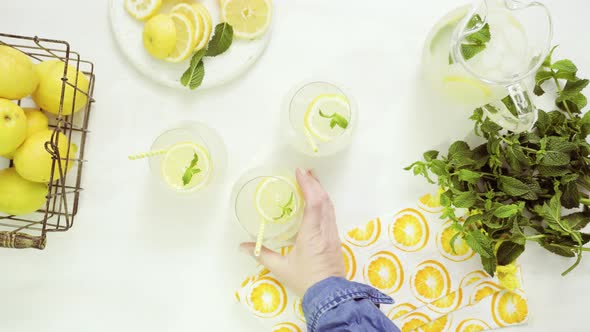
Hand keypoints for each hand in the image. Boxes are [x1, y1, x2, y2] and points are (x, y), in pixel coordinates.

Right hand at [240, 169, 345, 296]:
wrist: (330, 296)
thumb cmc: (305, 280)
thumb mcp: (281, 268)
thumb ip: (262, 255)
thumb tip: (244, 246)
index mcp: (311, 234)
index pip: (313, 202)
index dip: (308, 185)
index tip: (300, 172)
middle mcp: (325, 230)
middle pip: (324, 200)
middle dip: (315, 183)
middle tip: (305, 172)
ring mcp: (333, 234)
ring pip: (330, 206)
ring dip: (321, 192)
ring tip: (311, 182)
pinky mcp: (335, 240)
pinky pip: (331, 215)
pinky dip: (324, 203)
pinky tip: (317, 203)